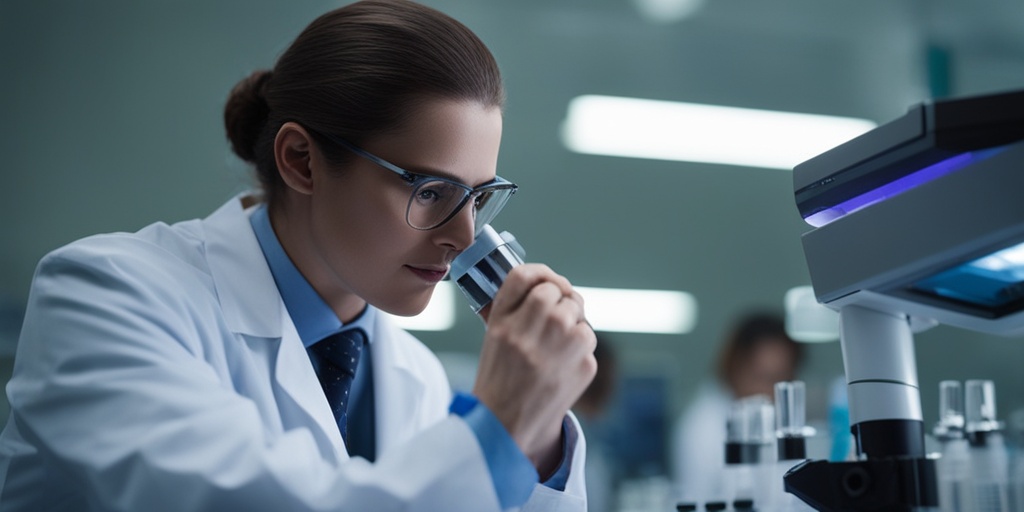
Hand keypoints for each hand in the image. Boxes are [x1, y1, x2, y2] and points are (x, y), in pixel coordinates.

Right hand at [472, 264, 596, 474]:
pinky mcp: (584, 365)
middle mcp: (532, 330)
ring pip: (578, 313)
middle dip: (559, 299)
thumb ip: (513, 307)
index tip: (547, 281)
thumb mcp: (494, 337)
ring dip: (573, 321)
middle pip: (557, 290)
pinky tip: (562, 364)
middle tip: (554, 315)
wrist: (508, 425)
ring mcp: (561, 348)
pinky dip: (580, 348)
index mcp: (503, 322)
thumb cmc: (500, 378)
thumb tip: (542, 281)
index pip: (525, 276)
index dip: (540, 273)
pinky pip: (588, 339)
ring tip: (557, 344)